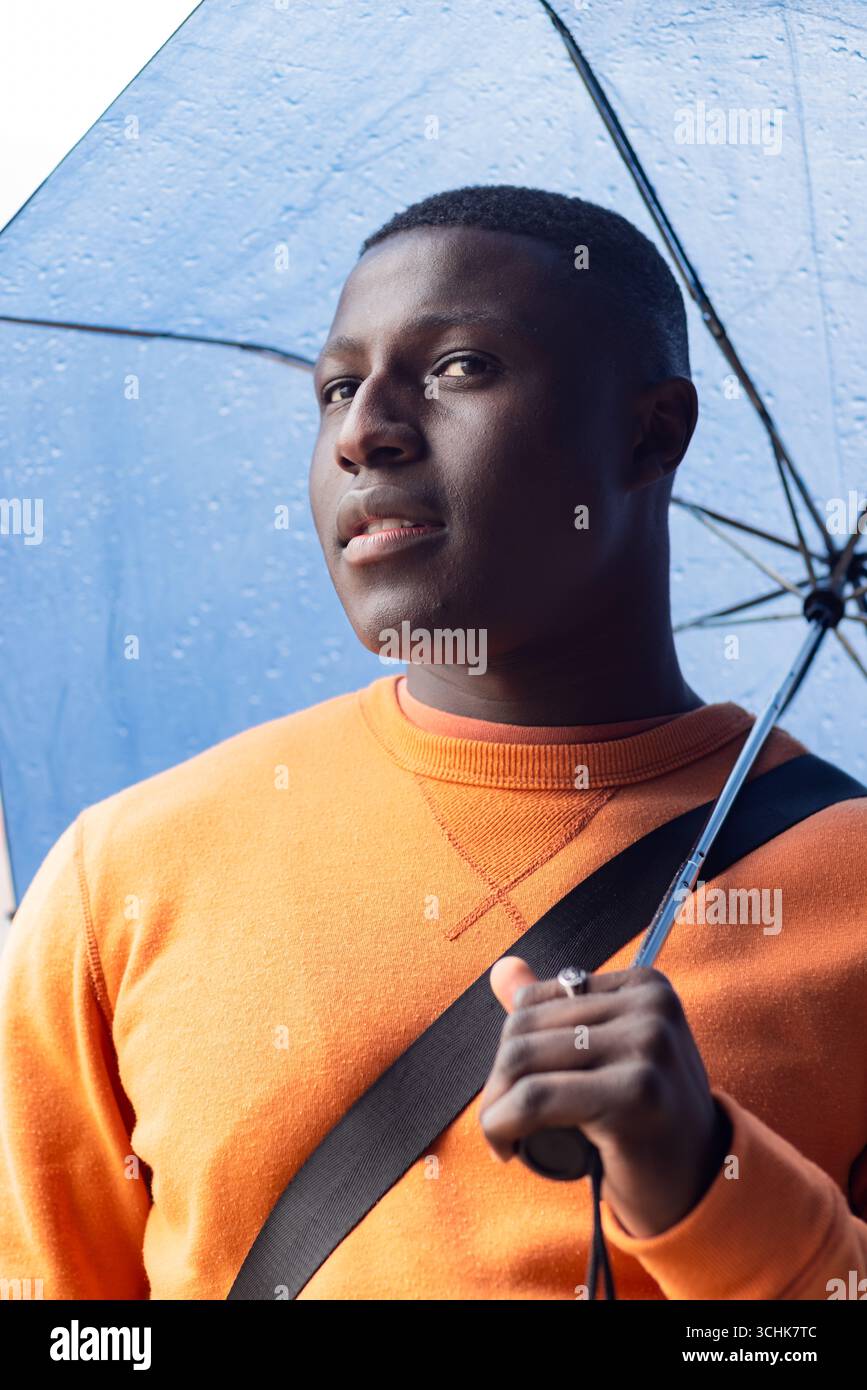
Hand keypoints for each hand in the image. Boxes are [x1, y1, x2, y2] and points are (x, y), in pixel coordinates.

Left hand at [478, 956, 732, 1237]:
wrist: (697, 1184)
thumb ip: (554, 1010)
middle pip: (524, 1027)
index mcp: (645, 985)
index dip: (512, 1050)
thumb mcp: (603, 1054)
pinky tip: (506, 1148)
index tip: (518, 1091)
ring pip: (523, 1060)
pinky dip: (502, 1125)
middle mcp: (652, 1006)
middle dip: (500, 1080)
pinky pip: (535, 1099)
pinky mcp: (635, 1094)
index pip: (535, 999)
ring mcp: (648, 1047)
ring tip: (503, 1136)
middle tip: (504, 1121)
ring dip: (496, 1107)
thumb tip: (502, 968)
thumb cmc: (642, 1118)